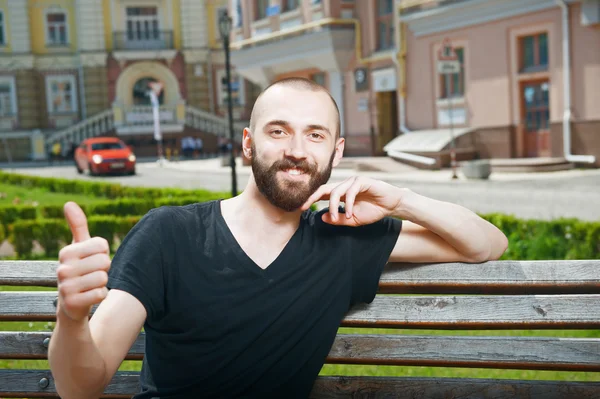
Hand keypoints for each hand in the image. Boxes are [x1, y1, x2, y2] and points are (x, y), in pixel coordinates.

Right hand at [56, 202, 110, 321]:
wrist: (72, 304)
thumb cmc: (80, 270)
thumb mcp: (79, 248)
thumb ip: (78, 226)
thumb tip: (69, 203)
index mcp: (66, 252)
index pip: (102, 244)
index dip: (103, 253)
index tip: (92, 260)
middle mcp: (62, 268)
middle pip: (104, 261)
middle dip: (104, 269)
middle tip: (91, 275)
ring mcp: (65, 287)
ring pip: (103, 278)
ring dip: (102, 283)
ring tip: (90, 285)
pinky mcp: (72, 303)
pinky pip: (101, 294)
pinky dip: (101, 295)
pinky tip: (90, 296)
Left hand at [301, 177, 406, 225]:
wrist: (392, 205)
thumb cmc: (373, 210)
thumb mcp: (353, 219)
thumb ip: (338, 219)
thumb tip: (322, 217)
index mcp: (340, 193)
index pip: (322, 194)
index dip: (310, 200)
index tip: (300, 209)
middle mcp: (344, 185)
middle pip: (324, 189)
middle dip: (312, 197)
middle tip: (303, 207)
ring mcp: (353, 182)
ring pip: (336, 192)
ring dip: (333, 206)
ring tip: (335, 218)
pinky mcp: (362, 181)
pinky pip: (350, 192)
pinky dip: (348, 204)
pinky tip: (350, 213)